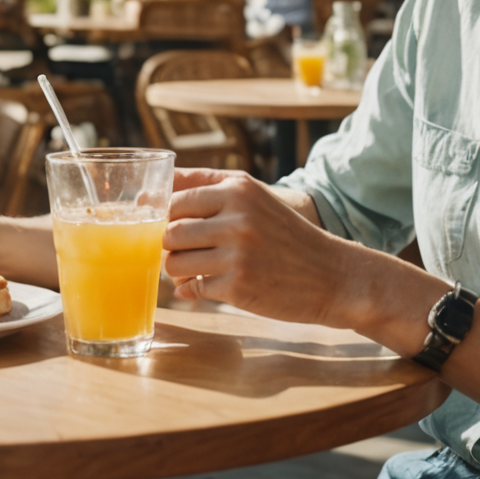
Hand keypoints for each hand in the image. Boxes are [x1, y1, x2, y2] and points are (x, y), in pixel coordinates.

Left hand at [162, 169, 377, 328]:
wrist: (333, 275)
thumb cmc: (287, 237)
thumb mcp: (255, 200)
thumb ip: (208, 192)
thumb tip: (147, 198)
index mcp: (238, 188)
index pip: (175, 194)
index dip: (162, 213)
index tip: (163, 225)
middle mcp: (236, 215)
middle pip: (168, 230)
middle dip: (170, 246)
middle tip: (188, 253)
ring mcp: (236, 251)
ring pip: (173, 261)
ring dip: (179, 270)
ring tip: (199, 270)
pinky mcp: (237, 285)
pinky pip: (192, 288)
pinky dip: (195, 290)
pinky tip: (214, 286)